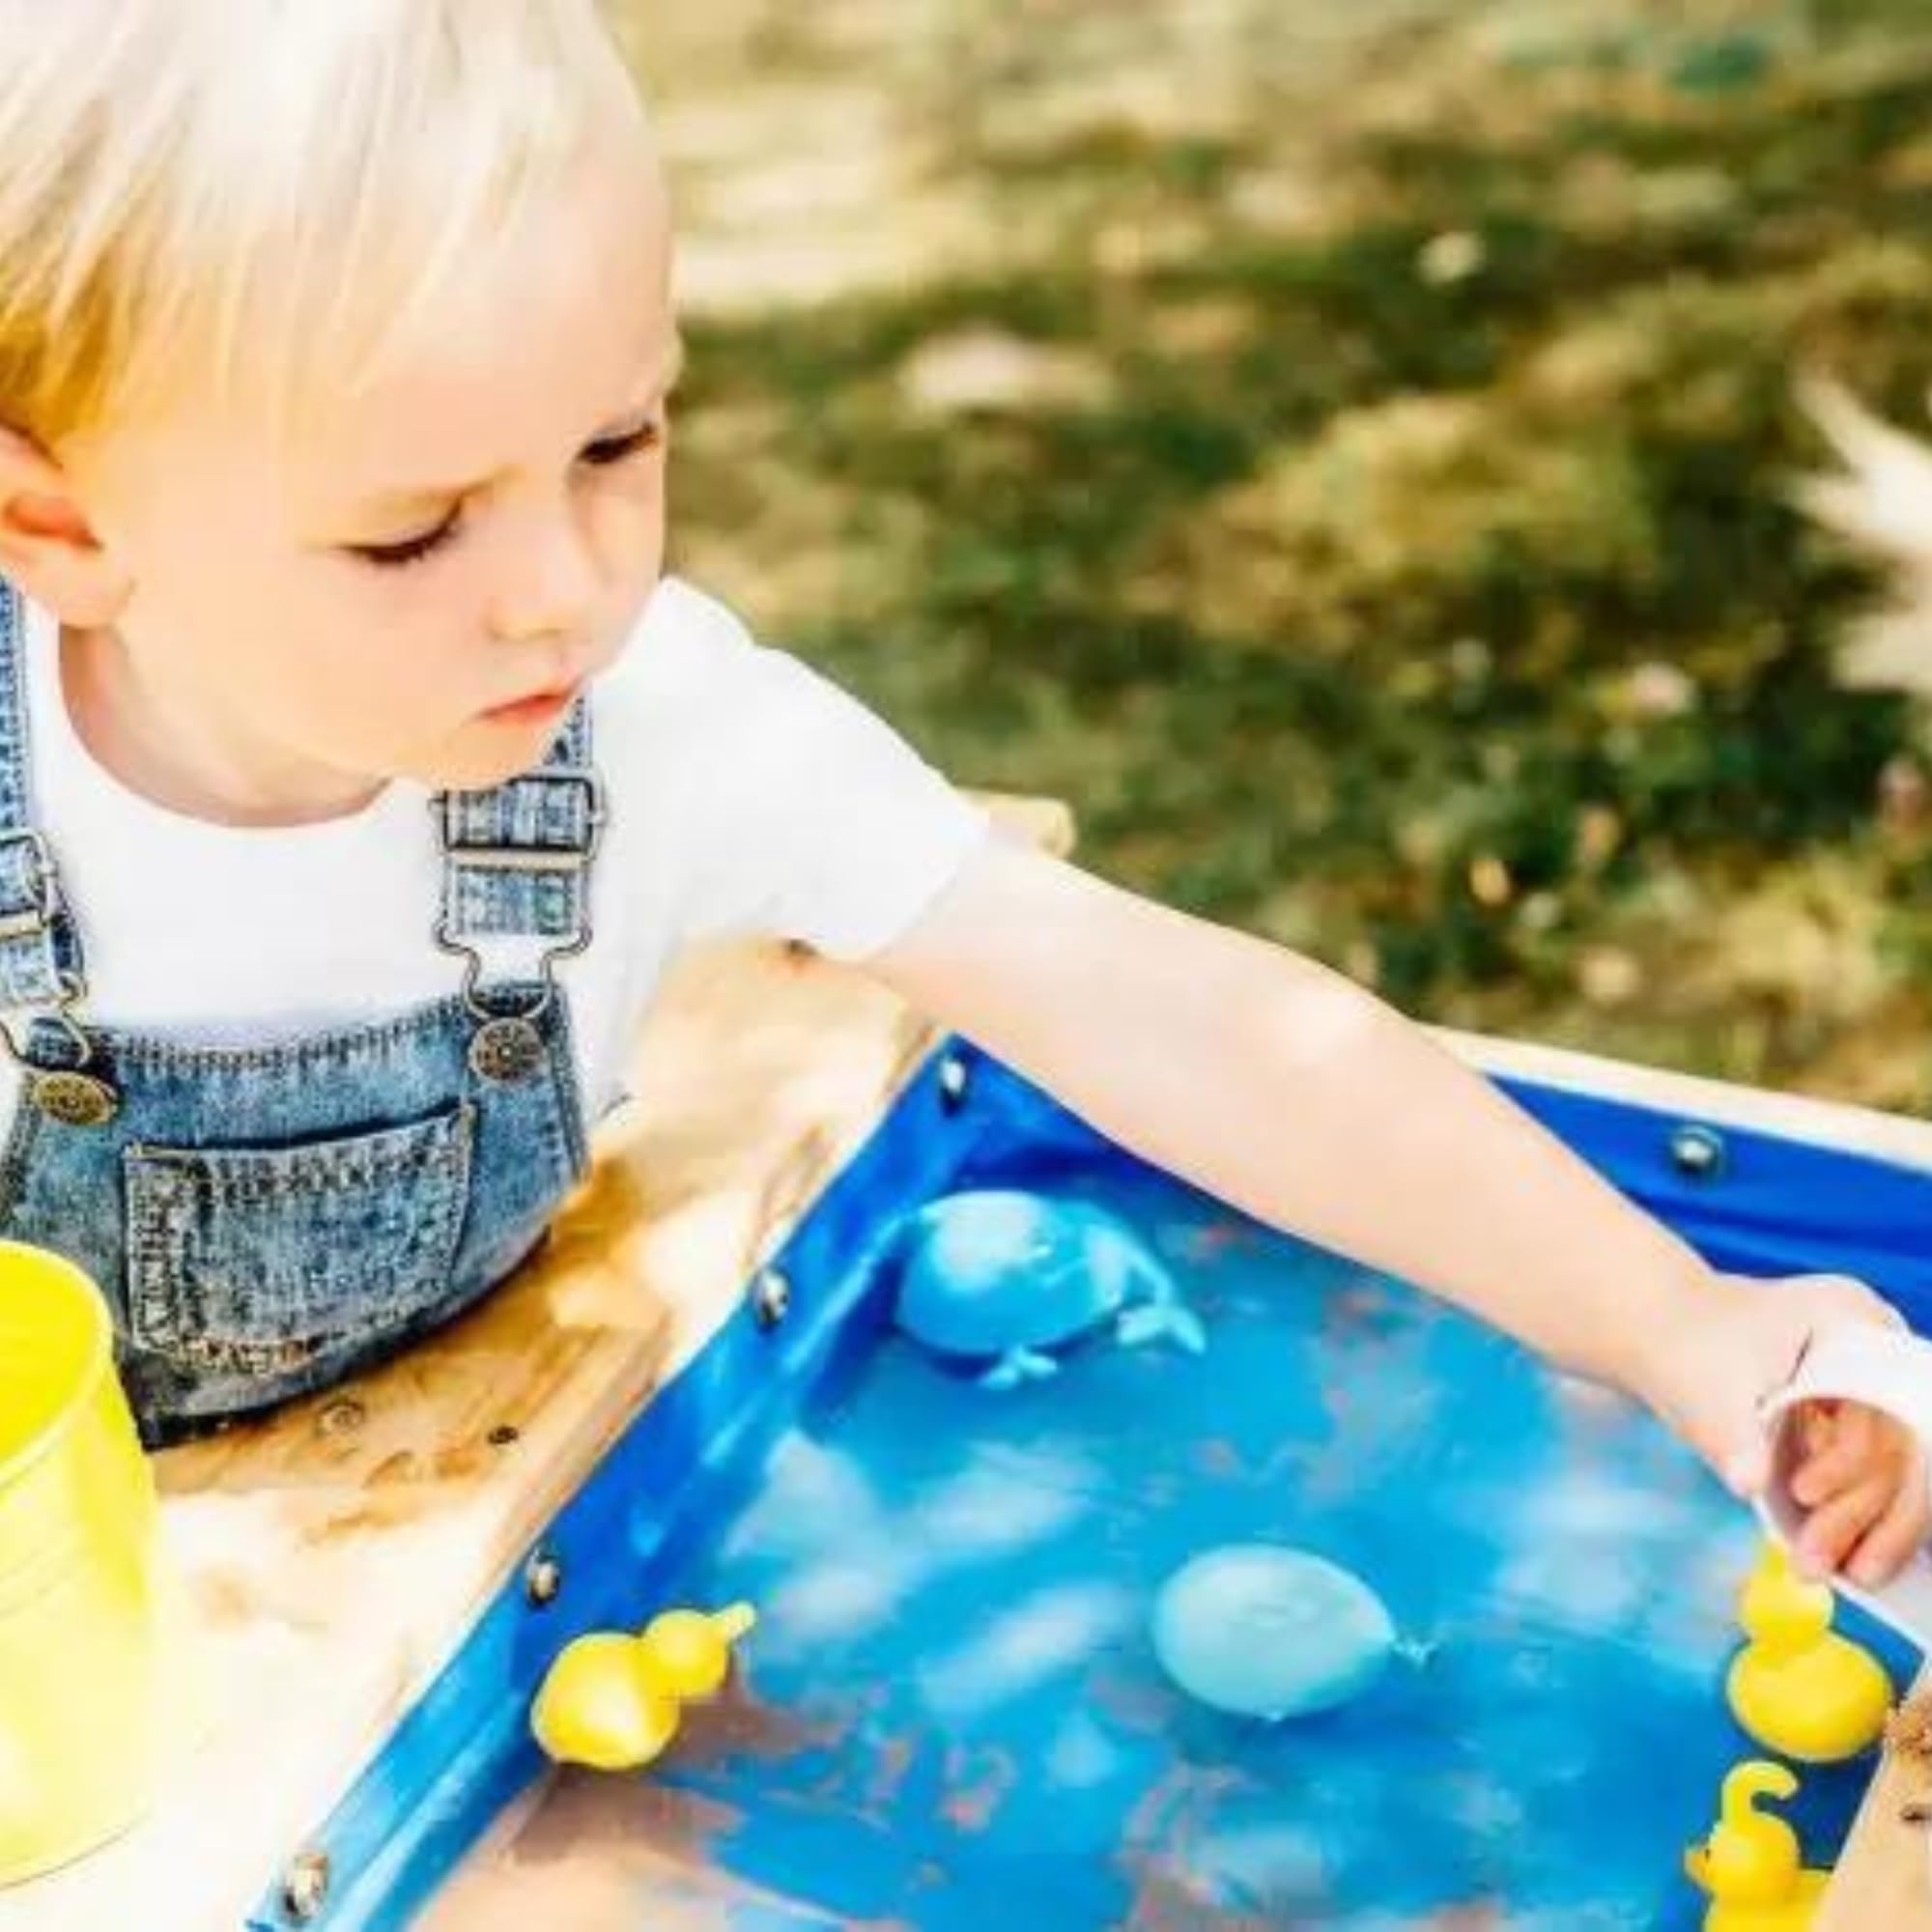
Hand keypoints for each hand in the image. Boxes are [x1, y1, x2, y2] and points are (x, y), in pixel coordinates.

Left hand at [1631, 1271, 1929, 1586]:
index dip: (1856, 1460)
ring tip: (1817, 1572)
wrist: (1659, 1332)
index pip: (1885, 1404)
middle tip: (1815, 1564)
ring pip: (1894, 1469)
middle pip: (1899, 1443)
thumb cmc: (1681, 1347)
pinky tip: (1840, 1563)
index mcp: (1851, 1317)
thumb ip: (1730, 1436)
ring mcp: (1873, 1384)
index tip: (1803, 1495)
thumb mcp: (1703, 1389)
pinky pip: (1875, 1476)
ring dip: (1863, 1528)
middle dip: (1860, 1512)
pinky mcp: (1857, 1419)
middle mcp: (1879, 1348)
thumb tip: (1749, 1484)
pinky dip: (1858, 1519)